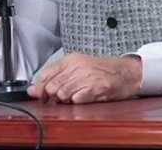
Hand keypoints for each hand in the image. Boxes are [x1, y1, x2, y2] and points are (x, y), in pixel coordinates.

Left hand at [27, 53, 142, 103]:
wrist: (126, 72)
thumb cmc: (103, 70)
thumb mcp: (78, 66)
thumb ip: (56, 77)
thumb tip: (34, 90)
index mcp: (71, 59)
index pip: (45, 75)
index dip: (40, 89)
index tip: (40, 96)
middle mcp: (77, 66)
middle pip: (52, 87)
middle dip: (53, 97)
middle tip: (62, 97)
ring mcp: (86, 77)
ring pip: (62, 95)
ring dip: (66, 100)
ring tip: (76, 96)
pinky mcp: (95, 88)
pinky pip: (77, 100)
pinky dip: (78, 102)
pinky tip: (84, 97)